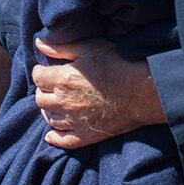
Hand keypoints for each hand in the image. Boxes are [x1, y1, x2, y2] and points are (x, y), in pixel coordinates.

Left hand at [32, 36, 165, 149]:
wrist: (145, 90)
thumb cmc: (120, 63)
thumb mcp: (91, 47)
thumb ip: (62, 47)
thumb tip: (39, 44)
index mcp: (64, 79)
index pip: (38, 77)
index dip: (41, 71)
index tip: (47, 69)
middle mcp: (65, 102)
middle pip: (40, 99)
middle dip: (43, 90)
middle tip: (52, 85)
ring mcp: (75, 121)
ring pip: (49, 118)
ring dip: (48, 110)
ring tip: (55, 103)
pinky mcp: (87, 135)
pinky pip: (64, 141)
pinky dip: (54, 138)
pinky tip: (51, 134)